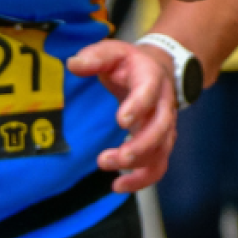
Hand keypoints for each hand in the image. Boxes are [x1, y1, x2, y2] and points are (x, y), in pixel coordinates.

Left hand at [68, 39, 179, 193]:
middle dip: (140, 146)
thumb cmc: (131, 63)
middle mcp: (164, 105)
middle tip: (116, 157)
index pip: (150, 92)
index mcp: (152, 79)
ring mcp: (165, 127)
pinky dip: (141, 180)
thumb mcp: (113, 51)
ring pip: (161, 151)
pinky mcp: (160, 143)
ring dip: (137, 165)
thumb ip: (95, 56)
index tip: (121, 120)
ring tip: (106, 165)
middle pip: (161, 129)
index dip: (138, 106)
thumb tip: (72, 64)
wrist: (159, 69)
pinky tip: (118, 186)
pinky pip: (157, 166)